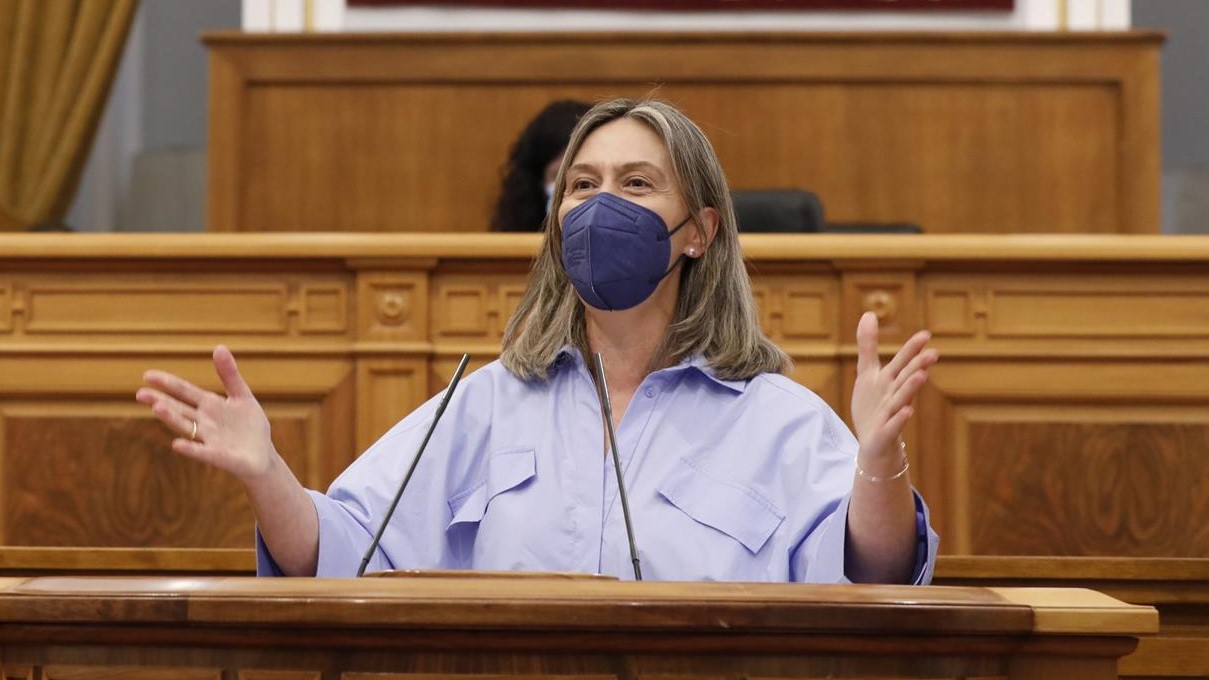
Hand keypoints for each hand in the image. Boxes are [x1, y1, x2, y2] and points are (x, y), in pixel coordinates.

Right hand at [136, 345, 275, 483]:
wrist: (263, 455)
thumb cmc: (249, 426)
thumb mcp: (242, 396)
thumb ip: (230, 375)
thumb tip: (219, 347)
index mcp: (209, 405)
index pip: (184, 391)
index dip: (168, 383)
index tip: (147, 375)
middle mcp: (204, 422)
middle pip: (179, 409)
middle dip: (161, 401)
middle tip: (140, 393)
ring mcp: (210, 440)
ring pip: (187, 428)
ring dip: (172, 419)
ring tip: (157, 408)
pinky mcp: (220, 456)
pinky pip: (203, 452)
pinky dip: (192, 449)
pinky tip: (177, 445)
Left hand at [850, 312, 938, 466]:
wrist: (873, 443)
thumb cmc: (874, 405)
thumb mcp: (867, 373)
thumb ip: (868, 345)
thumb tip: (869, 313)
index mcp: (891, 380)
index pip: (902, 362)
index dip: (912, 349)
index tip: (925, 335)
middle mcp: (894, 395)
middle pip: (906, 378)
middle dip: (918, 366)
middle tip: (933, 353)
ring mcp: (892, 414)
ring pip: (902, 399)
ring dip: (911, 388)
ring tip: (921, 376)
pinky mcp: (886, 432)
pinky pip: (894, 426)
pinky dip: (900, 418)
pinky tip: (908, 411)